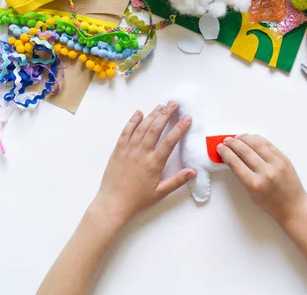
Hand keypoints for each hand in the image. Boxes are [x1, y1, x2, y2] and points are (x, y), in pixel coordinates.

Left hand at [93, 102, 196, 226]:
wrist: (113, 203)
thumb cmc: (138, 200)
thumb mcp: (160, 193)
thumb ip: (177, 181)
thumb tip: (193, 171)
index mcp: (153, 163)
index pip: (169, 142)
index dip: (179, 128)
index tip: (187, 118)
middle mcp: (141, 153)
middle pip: (155, 129)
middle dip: (165, 114)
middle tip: (173, 103)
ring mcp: (128, 150)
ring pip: (141, 128)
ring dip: (151, 115)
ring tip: (161, 105)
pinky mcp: (118, 151)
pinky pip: (126, 132)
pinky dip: (132, 121)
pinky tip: (138, 113)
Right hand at [217, 134, 306, 224]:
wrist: (293, 206)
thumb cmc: (270, 203)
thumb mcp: (250, 193)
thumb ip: (241, 175)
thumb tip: (232, 157)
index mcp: (254, 184)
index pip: (235, 163)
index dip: (225, 153)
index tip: (220, 148)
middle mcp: (265, 172)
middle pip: (244, 151)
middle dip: (232, 143)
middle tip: (226, 141)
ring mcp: (276, 164)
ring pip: (257, 144)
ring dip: (244, 138)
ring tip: (236, 138)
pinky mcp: (284, 158)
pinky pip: (268, 144)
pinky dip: (257, 139)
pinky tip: (250, 138)